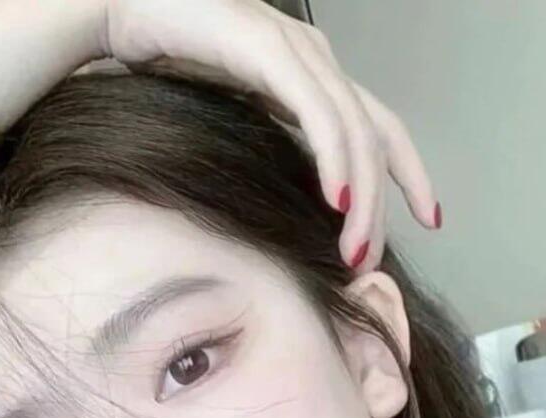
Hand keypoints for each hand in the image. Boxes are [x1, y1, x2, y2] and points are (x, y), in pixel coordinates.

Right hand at [101, 0, 440, 272]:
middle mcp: (315, 58)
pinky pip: (316, 111)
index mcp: (312, 75)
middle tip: (370, 263)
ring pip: (354, 130)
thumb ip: (268, 143)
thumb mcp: (232, 115)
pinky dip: (334, 157)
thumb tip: (290, 201)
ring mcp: (296, 49)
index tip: (430, 218)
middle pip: (374, 138)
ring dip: (362, 198)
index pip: (377, 127)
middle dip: (383, 206)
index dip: (409, 173)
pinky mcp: (268, 48)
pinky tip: (337, 199)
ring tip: (355, 251)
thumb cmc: (166, 62)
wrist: (115, 8)